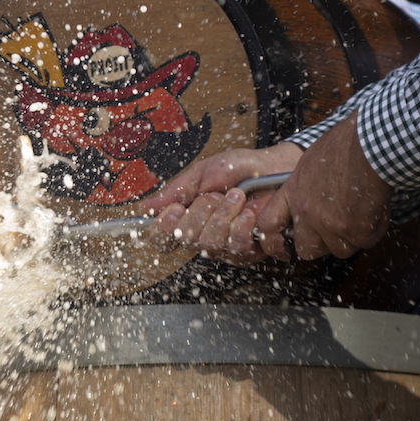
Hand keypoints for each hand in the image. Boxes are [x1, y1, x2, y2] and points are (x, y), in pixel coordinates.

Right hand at [138, 142, 302, 263]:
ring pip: (210, 243)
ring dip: (224, 214)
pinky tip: (248, 212)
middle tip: (216, 195)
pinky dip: (242, 224)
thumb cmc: (240, 169)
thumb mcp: (202, 173)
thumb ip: (176, 192)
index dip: (163, 228)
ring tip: (236, 197)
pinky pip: (236, 246)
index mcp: (187, 218)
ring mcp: (225, 247)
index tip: (174, 209)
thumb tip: (145, 207)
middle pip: (186, 238)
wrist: (274, 168)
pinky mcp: (248, 251)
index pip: (162, 238)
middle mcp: (203, 237)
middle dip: (201, 210)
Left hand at [251, 119, 390, 260]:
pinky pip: (366, 241)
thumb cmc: (345, 144)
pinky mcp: (356, 232)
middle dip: (322, 243)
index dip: (275, 237)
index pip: (268, 224)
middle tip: (336, 227)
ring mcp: (331, 225)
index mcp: (293, 193)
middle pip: (306, 249)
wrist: (370, 146)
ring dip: (352, 237)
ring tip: (362, 211)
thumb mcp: (311, 161)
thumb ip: (305, 185)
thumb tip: (312, 195)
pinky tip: (376, 208)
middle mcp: (307, 213)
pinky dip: (374, 228)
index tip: (287, 238)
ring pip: (340, 249)